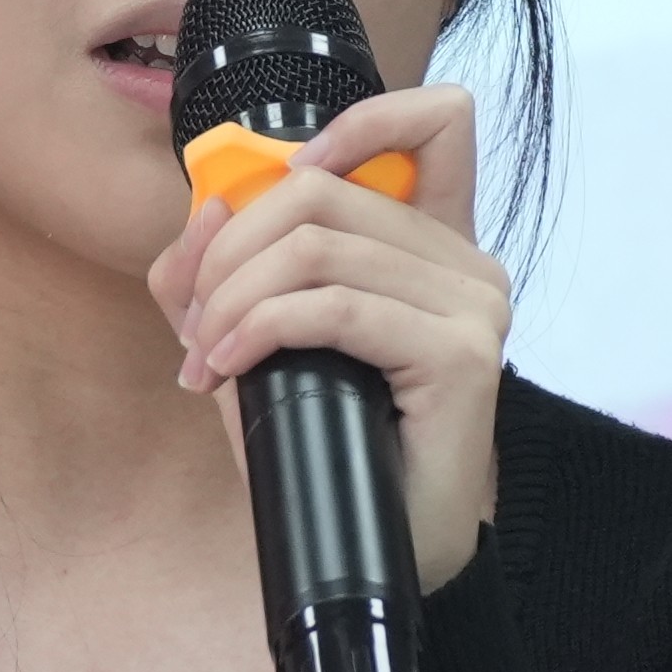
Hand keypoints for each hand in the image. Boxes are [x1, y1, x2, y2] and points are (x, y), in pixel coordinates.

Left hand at [148, 84, 505, 583]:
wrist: (381, 550)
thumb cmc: (329, 440)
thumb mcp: (262, 334)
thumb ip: (228, 264)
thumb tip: (206, 205)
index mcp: (432, 242)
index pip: (436, 121)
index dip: (355, 122)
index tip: (279, 182)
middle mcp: (465, 263)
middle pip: (323, 191)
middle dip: (230, 249)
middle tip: (197, 320)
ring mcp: (473, 304)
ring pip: (318, 248)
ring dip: (232, 300)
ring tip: (208, 355)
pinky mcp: (462, 353)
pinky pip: (335, 308)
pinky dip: (261, 329)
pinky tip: (229, 368)